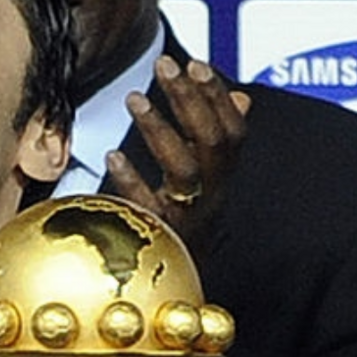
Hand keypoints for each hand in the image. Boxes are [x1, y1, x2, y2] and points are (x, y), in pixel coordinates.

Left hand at [104, 56, 249, 247]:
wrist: (176, 292)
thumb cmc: (187, 224)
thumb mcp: (208, 181)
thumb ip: (218, 140)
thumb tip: (244, 96)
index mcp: (223, 180)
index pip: (233, 132)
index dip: (218, 97)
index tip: (196, 63)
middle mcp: (212, 197)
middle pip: (211, 143)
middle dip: (190, 100)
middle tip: (165, 65)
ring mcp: (186, 218)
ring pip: (183, 170)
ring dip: (159, 131)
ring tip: (134, 98)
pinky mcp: (157, 237)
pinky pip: (147, 207)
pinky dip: (131, 180)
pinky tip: (113, 156)